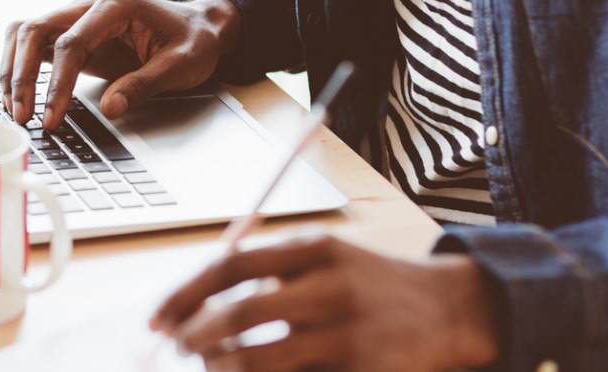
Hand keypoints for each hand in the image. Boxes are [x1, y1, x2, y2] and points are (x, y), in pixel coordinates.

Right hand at [0, 0, 238, 127]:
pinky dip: (19, 68)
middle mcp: (88, 5)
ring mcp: (76, 17)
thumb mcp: (181, 65)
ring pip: (24, 33)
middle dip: (21, 75)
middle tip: (22, 116)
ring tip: (14, 109)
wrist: (199, 26)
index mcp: (115, 5)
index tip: (52, 116)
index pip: (71, 43)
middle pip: (34, 30)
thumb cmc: (193, 41)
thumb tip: (111, 108)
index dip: (57, 83)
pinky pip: (33, 44)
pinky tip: (18, 97)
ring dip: (12, 70)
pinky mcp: (71, 33)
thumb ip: (144, 85)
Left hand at [150, 235, 499, 371]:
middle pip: (241, 313)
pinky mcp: (363, 370)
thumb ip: (267, 270)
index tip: (158, 317)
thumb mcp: (324, 256)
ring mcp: (349, 333)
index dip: (185, 294)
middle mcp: (330, 287)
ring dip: (224, 367)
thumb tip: (193, 304)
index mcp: (314, 248)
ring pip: (261, 360)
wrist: (450, 308)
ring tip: (215, 364)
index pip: (231, 265)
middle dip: (196, 335)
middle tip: (180, 346)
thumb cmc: (368, 282)